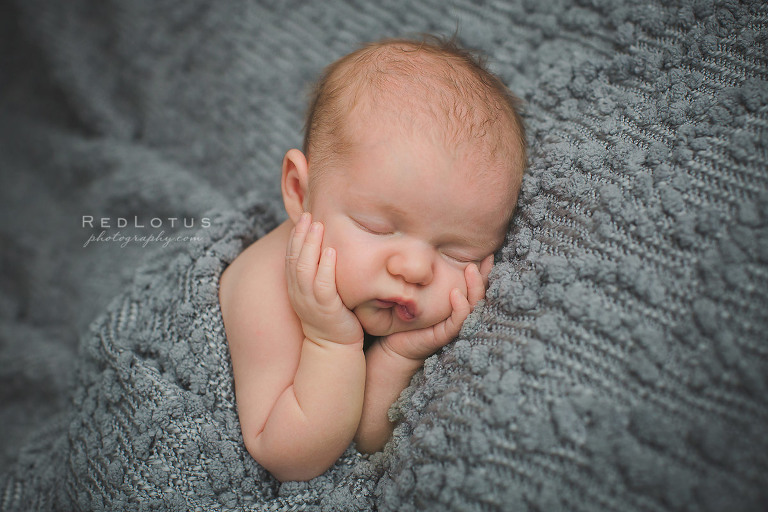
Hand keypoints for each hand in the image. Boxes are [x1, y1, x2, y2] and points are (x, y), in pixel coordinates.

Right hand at [285, 213, 363, 345]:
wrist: (334, 350)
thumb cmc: (333, 318)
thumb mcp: (320, 293)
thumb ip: (320, 274)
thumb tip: (328, 249)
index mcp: (296, 288)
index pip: (291, 257)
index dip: (295, 236)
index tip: (302, 217)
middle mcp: (299, 293)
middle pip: (294, 258)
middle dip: (300, 234)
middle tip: (307, 213)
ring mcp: (311, 302)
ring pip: (305, 268)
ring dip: (310, 244)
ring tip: (317, 224)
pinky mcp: (326, 310)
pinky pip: (323, 285)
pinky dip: (326, 267)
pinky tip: (332, 251)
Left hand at [379, 255, 491, 360]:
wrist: (395, 343)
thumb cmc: (405, 314)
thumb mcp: (416, 289)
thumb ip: (424, 274)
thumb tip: (423, 245)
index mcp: (457, 301)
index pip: (476, 283)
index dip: (485, 269)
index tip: (488, 252)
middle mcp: (460, 312)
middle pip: (481, 292)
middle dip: (486, 275)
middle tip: (487, 257)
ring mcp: (455, 324)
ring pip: (474, 305)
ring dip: (475, 287)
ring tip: (471, 269)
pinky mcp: (445, 334)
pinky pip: (458, 320)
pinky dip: (460, 307)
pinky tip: (456, 293)